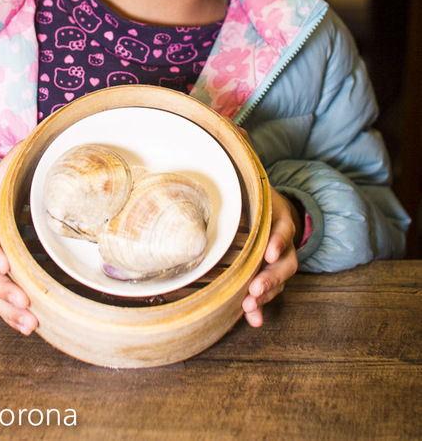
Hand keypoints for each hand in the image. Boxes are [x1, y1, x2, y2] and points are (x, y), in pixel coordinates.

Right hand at [0, 144, 38, 335]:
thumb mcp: (2, 174)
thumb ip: (17, 157)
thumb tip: (38, 132)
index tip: (3, 262)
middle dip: (3, 288)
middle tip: (22, 299)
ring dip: (9, 309)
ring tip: (29, 322)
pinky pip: (0, 304)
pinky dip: (12, 317)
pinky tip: (29, 327)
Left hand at [242, 187, 298, 327]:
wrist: (263, 204)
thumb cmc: (250, 198)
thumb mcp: (249, 191)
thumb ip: (235, 191)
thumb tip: (212, 177)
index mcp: (278, 217)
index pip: (282, 229)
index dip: (277, 241)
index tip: (269, 253)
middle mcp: (283, 241)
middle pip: (285, 262)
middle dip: (270, 278)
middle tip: (255, 288)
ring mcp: (280, 258)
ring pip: (280, 280)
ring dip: (266, 295)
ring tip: (251, 307)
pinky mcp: (270, 272)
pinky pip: (270, 290)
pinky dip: (262, 306)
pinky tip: (253, 319)